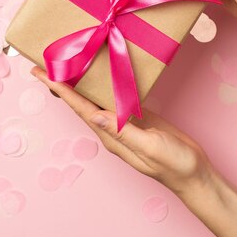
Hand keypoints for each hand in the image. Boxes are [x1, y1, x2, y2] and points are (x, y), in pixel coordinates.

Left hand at [31, 66, 213, 195]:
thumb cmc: (174, 164)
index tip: (41, 74)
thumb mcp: (150, 147)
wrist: (194, 174)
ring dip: (79, 83)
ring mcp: (123, 123)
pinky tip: (98, 74)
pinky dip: (103, 85)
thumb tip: (94, 115)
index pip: (80, 109)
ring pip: (95, 98)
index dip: (60, 90)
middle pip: (80, 102)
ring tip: (64, 64)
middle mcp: (111, 128)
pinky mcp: (136, 117)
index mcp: (111, 136)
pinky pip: (114, 97)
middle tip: (43, 63)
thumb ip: (123, 132)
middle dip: (61, 84)